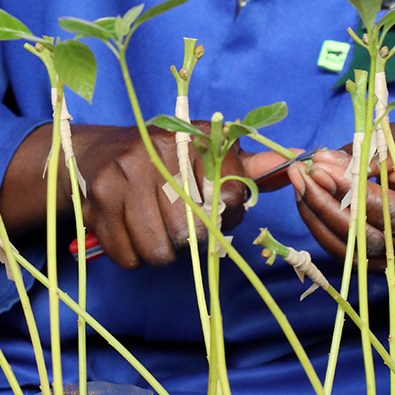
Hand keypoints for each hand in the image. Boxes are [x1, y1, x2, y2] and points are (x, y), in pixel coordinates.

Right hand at [0, 122, 249, 269]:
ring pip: (158, 250)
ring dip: (161, 252)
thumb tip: (295, 162)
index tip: (217, 213)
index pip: (231, 193)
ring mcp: (125, 174)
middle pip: (193, 231)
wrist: (100, 153)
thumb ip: (250, 167)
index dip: (228, 215)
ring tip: (157, 230)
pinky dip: (134, 256)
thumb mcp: (209, 155)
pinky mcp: (99, 199)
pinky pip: (128, 256)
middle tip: (181, 226)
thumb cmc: (167, 161)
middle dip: (191, 240)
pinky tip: (133, 233)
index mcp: (195, 138)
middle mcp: (159, 150)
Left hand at [286, 115, 394, 273]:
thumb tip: (321, 162)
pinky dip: (340, 237)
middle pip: (377, 240)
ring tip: (303, 192)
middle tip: (302, 178)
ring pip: (369, 256)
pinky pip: (371, 259)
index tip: (319, 168)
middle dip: (329, 209)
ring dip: (327, 225)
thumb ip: (367, 155)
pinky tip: (319, 211)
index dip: (351, 193)